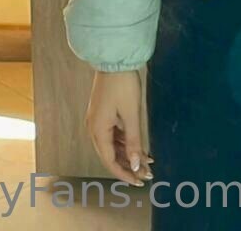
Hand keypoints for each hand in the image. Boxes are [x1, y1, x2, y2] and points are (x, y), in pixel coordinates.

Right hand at [85, 69, 153, 185]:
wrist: (114, 59)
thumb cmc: (123, 85)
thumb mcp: (131, 114)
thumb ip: (133, 141)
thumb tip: (136, 165)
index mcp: (97, 131)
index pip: (109, 161)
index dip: (124, 173)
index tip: (138, 181)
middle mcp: (94, 128)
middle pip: (110, 154)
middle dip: (128, 165)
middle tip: (146, 174)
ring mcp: (97, 119)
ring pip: (112, 144)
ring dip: (128, 153)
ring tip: (146, 161)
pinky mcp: (103, 112)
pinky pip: (113, 133)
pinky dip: (125, 141)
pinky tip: (138, 145)